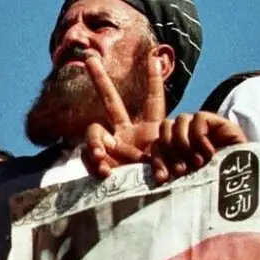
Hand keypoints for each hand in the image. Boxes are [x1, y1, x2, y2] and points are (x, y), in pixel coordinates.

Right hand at [81, 50, 166, 178]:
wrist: (148, 202)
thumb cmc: (165, 182)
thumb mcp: (170, 165)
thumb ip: (162, 160)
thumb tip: (156, 165)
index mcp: (150, 128)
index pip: (153, 99)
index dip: (153, 79)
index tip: (155, 57)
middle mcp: (127, 133)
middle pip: (110, 100)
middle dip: (99, 80)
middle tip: (89, 59)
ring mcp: (111, 147)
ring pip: (93, 132)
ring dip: (94, 143)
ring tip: (100, 155)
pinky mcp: (100, 162)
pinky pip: (89, 157)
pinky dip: (94, 163)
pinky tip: (104, 171)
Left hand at [139, 111, 246, 184]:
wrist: (247, 182)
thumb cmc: (217, 184)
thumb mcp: (190, 181)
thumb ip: (173, 175)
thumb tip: (155, 178)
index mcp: (176, 149)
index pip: (157, 145)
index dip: (156, 160)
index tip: (162, 180)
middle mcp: (186, 135)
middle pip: (164, 130)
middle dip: (169, 153)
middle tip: (181, 171)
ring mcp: (200, 127)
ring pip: (178, 121)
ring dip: (184, 144)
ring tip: (197, 163)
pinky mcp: (215, 121)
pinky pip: (198, 119)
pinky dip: (200, 137)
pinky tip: (209, 153)